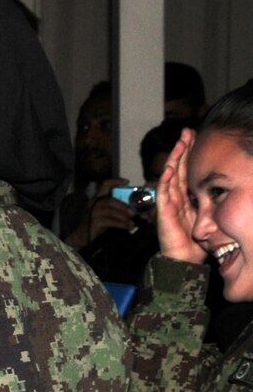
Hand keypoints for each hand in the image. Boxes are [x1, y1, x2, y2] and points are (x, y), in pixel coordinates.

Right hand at [66, 179, 133, 247]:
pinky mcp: (94, 222)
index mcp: (97, 199)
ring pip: (112, 211)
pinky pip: (111, 221)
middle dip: (124, 206)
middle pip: (111, 201)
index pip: (104, 186)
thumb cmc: (95, 224)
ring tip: (132, 223)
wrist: (82, 236)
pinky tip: (127, 227)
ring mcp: (93, 213)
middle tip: (133, 213)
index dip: (115, 181)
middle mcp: (94, 204)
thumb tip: (132, 209)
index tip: (127, 182)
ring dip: (124, 217)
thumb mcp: (104, 214)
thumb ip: (115, 209)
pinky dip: (121, 224)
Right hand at [154, 129, 204, 264]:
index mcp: (186, 196)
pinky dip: (165, 182)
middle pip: (178, 168)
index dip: (190, 153)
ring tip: (179, 144)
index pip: (187, 170)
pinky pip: (164, 195)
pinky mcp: (163, 214)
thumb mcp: (209, 215)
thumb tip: (228, 190)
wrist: (185, 259)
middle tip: (187, 131)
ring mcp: (168, 204)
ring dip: (174, 160)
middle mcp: (176, 197)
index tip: (195, 137)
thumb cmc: (197, 242)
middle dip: (182, 149)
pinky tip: (169, 170)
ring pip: (170, 177)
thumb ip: (213, 202)